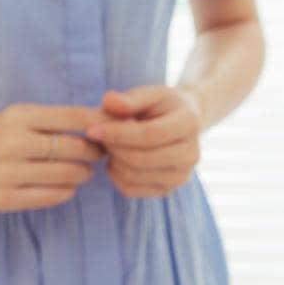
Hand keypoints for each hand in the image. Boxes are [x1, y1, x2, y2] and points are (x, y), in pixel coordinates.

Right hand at [0, 104, 103, 211]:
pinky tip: (66, 186)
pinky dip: (67, 191)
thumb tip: (103, 121)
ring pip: (67, 175)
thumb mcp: (17, 118)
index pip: (71, 117)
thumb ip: (54, 120)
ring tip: (84, 171)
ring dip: (83, 174)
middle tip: (99, 154)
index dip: (99, 124)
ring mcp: (8, 173)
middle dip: (94, 152)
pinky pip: (53, 196)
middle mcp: (13, 143)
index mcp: (18, 117)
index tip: (112, 130)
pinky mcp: (5, 199)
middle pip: (74, 149)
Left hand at [87, 85, 203, 198]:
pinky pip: (131, 190)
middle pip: (142, 159)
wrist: (181, 124)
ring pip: (134, 176)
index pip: (150, 135)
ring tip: (110, 145)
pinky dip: (116, 176)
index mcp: (189, 124)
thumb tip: (109, 101)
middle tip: (99, 136)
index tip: (92, 130)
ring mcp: (181, 176)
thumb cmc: (161, 106)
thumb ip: (130, 99)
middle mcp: (191, 154)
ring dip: (114, 161)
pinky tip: (116, 160)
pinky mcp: (168, 190)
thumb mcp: (149, 94)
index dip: (118, 134)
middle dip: (114, 148)